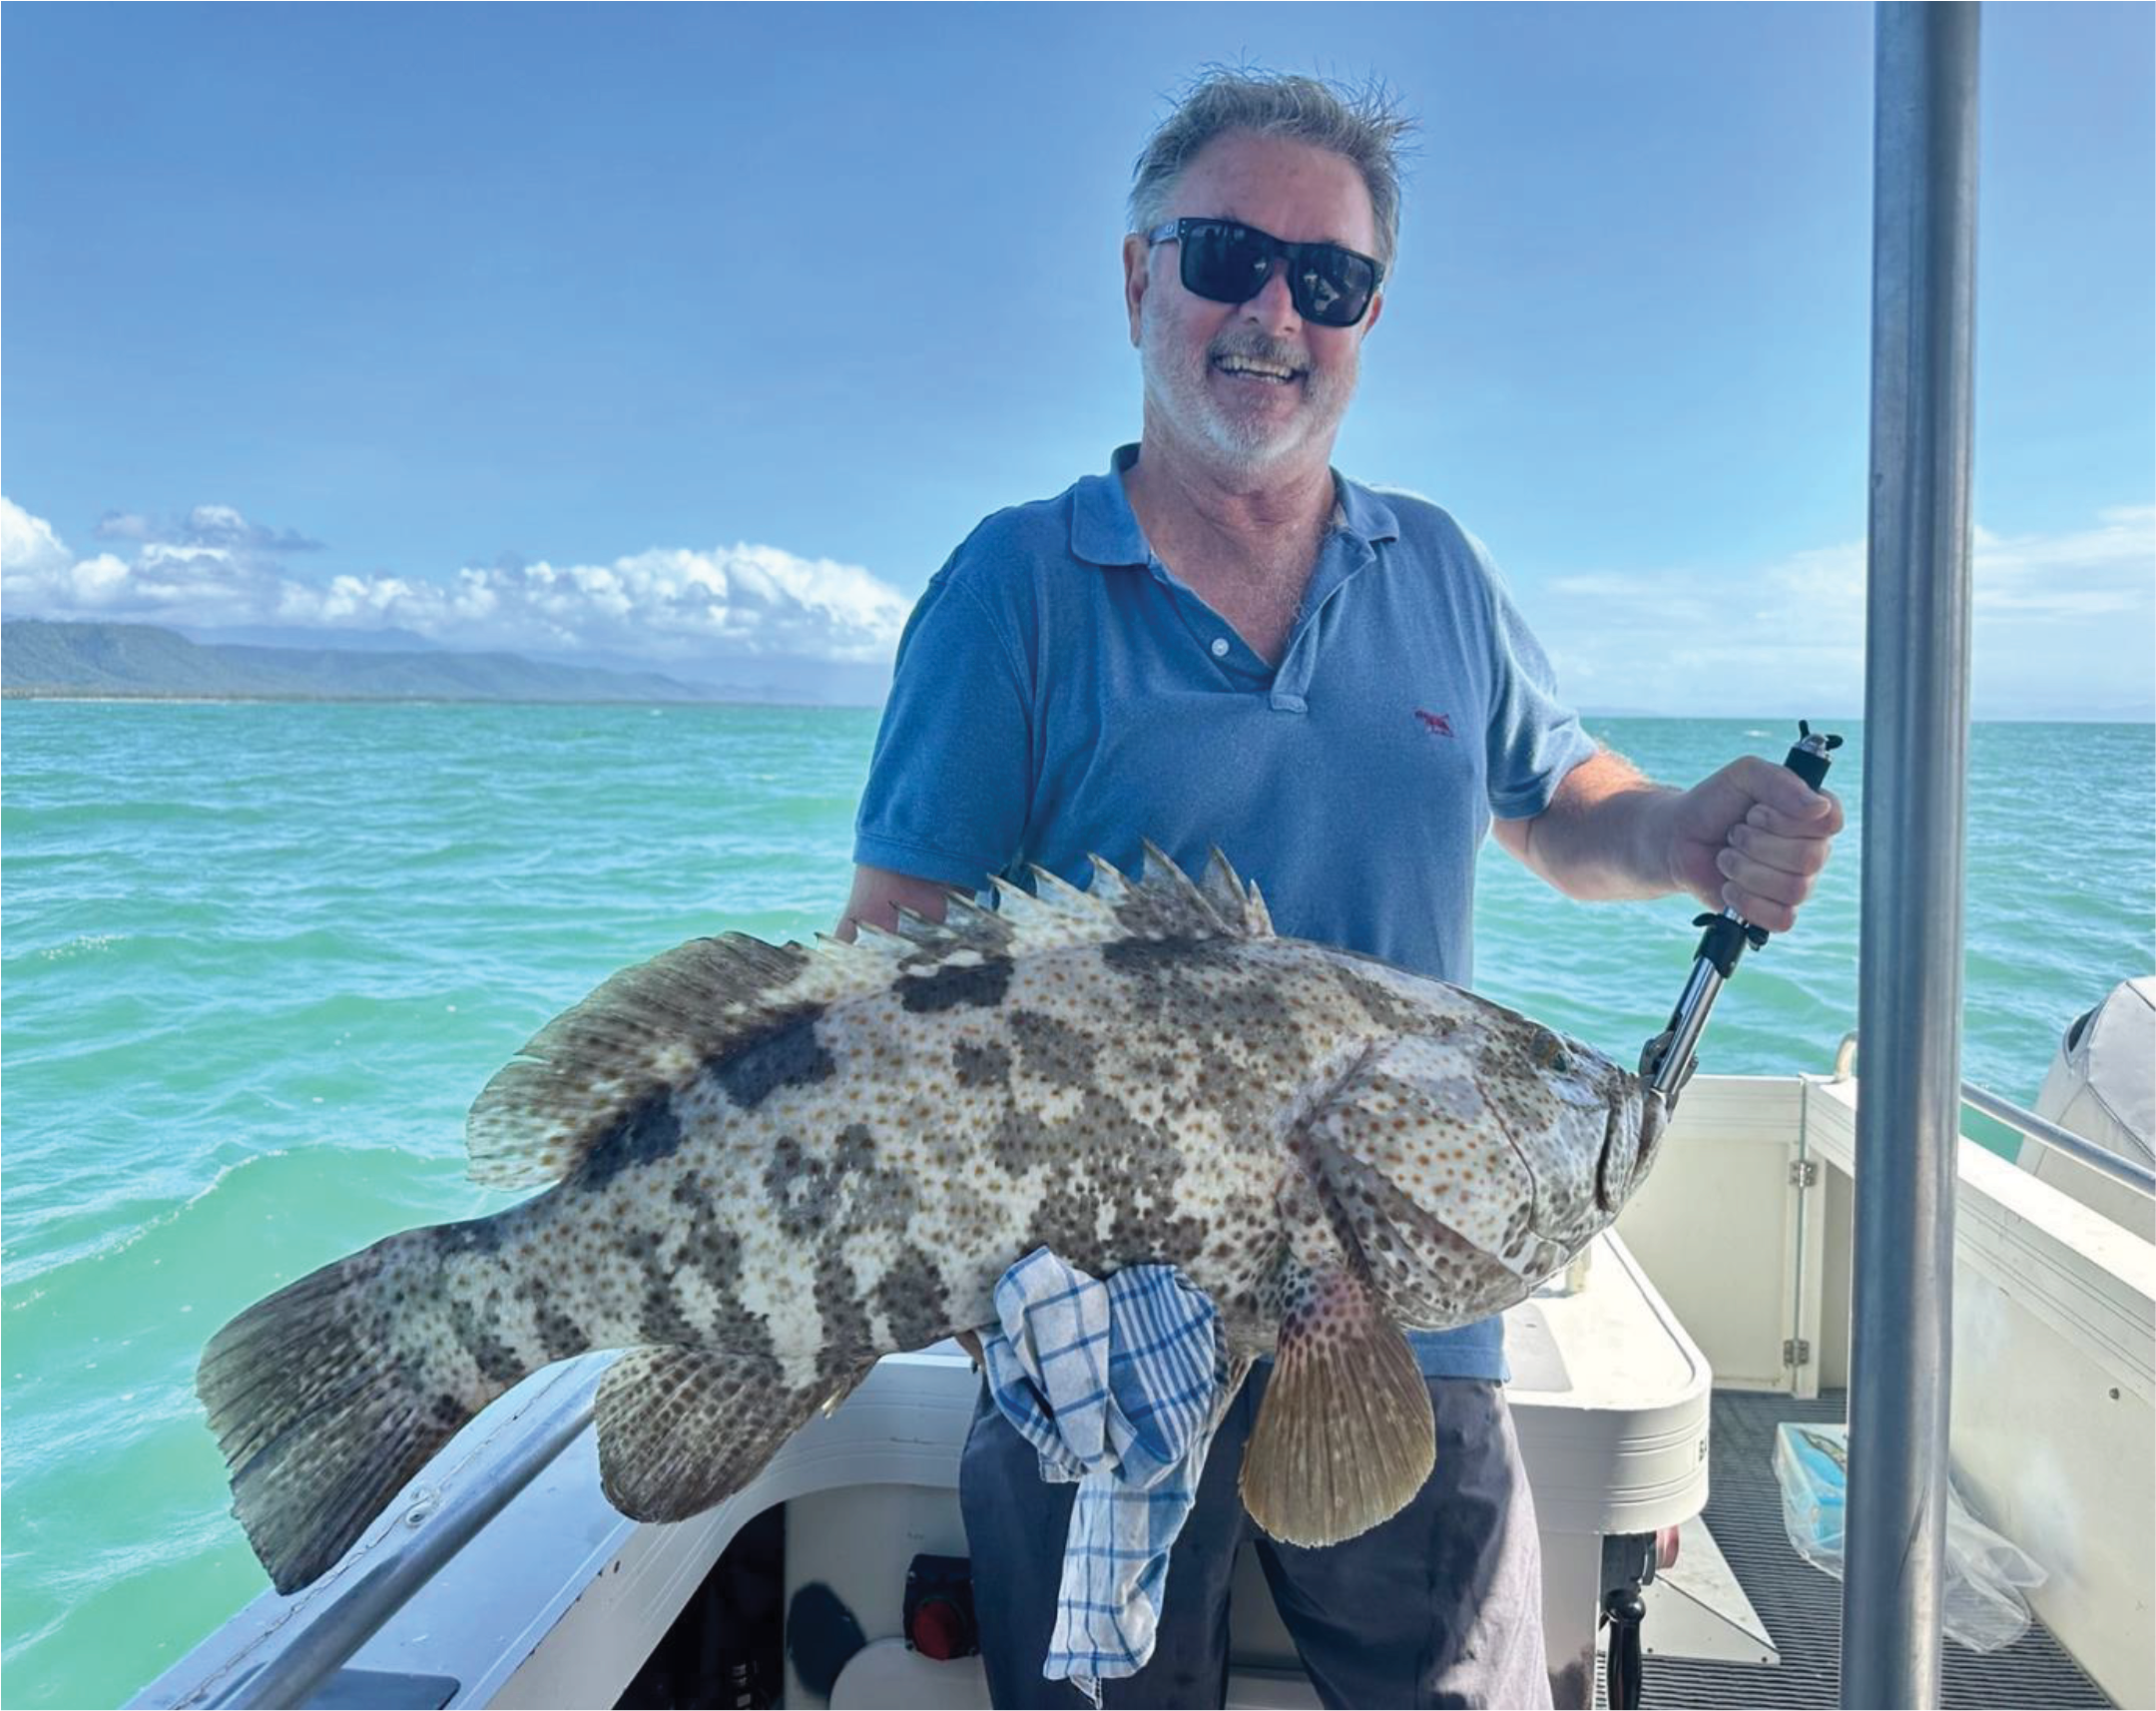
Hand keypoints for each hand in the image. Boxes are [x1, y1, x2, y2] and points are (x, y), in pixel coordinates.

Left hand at [1665, 756, 1843, 932]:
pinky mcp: (1776, 912)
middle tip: (1734, 833)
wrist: (1678, 838)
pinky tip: (1729, 886)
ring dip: (1746, 869)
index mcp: (1813, 816)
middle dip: (1757, 843)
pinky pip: (1782, 918)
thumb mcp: (1743, 775)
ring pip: (1795, 889)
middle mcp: (1813, 851)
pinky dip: (1747, 901)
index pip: (1830, 821)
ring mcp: (1797, 884)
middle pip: (1810, 858)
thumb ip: (1780, 781)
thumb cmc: (1715, 803)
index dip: (1788, 819)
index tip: (1756, 811)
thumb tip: (1819, 807)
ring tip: (1726, 857)